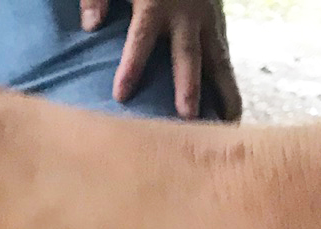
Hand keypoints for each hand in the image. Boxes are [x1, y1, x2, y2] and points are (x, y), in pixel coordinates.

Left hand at [82, 0, 241, 120]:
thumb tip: (91, 25)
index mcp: (155, 5)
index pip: (141, 39)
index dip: (132, 66)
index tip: (121, 96)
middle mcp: (187, 15)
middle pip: (188, 54)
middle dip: (188, 86)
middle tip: (188, 117)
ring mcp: (208, 20)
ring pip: (218, 60)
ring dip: (223, 93)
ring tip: (227, 125)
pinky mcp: (219, 26)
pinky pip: (224, 59)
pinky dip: (228, 86)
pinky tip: (230, 114)